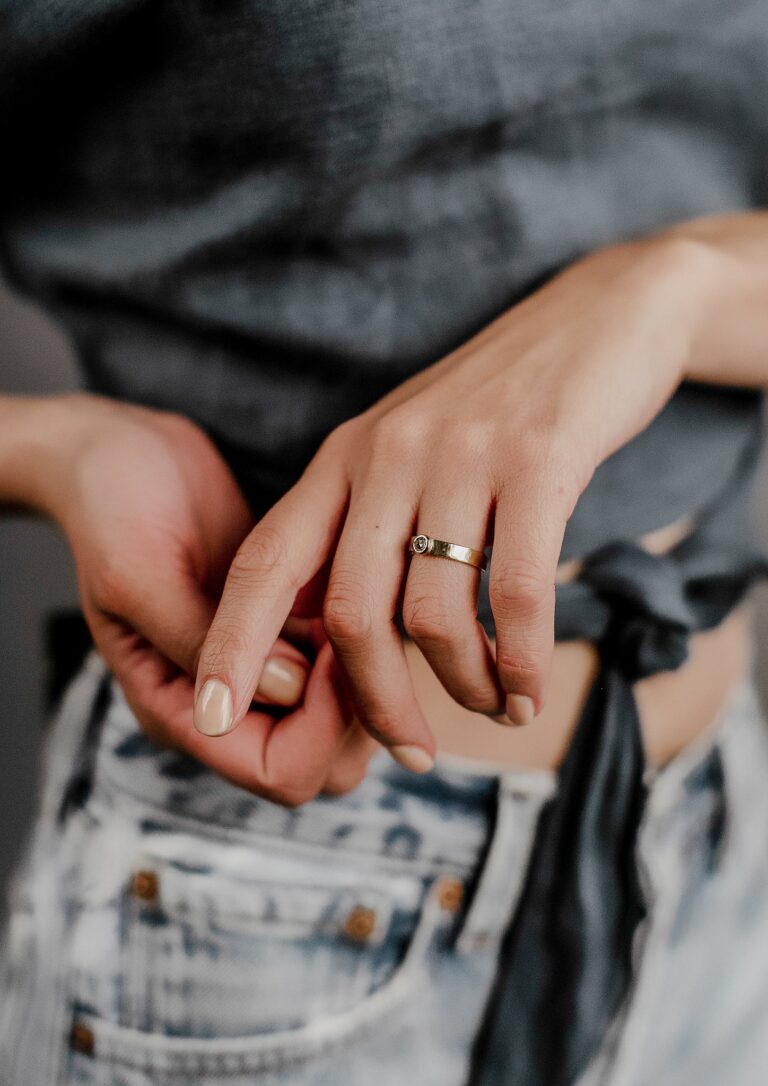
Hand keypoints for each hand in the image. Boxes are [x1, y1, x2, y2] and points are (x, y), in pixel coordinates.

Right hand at [37, 394, 374, 801]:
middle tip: (365, 629)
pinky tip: (367, 590)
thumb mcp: (140, 575)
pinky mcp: (284, 630)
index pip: (274, 771)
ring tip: (369, 605)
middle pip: (321, 763)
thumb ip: (205, 643)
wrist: (118, 454)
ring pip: (343, 722)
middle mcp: (223, 705)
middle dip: (355, 712)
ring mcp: (257, 670)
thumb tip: (291, 689)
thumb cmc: (112, 508)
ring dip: (367, 677)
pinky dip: (366, 643)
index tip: (336, 649)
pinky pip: (343, 667)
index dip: (321, 727)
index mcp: (176, 709)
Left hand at [194, 235, 715, 770]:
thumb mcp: (408, 450)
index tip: (217, 721)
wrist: (598, 319)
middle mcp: (387, 455)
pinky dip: (521, 661)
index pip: (263, 562)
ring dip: (460, 685)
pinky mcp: (539, 460)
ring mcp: (461, 457)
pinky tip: (528, 690)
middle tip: (410, 754)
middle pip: (348, 613)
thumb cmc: (498, 406)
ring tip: (492, 706)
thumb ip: (366, 525)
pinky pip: (518, 593)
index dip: (231, 645)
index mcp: (343, 459)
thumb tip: (336, 632)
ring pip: (430, 614)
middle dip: (375, 703)